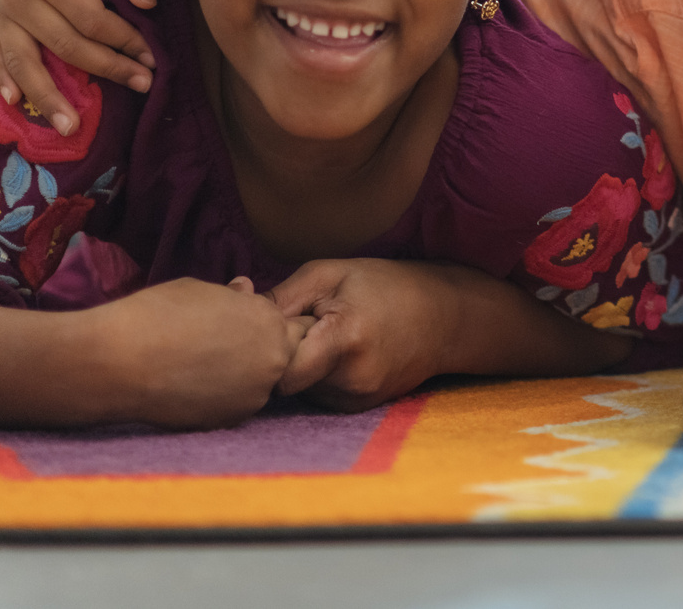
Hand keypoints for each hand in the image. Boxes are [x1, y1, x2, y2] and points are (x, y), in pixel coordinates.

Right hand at [0, 0, 157, 133]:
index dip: (125, 43)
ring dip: (47, 96)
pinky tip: (16, 103)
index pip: (91, 22)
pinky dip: (3, 78)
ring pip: (24, 61)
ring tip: (71, 128)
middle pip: (63, 46)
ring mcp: (1, 7)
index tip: (155, 59)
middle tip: (143, 86)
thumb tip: (147, 4)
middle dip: (105, 70)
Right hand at [100, 276, 303, 428]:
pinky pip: (237, 405)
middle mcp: (272, 358)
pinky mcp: (231, 420)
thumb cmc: (156, 316)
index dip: (264, 326)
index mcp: (268, 320)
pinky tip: (194, 388)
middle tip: (223, 350)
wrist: (118, 362)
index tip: (240, 328)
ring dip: (244, 378)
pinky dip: (223, 398)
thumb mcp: (200, 291)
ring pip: (260, 384)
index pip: (288, 324)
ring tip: (202, 368)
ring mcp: (254, 393)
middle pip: (282, 356)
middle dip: (263, 352)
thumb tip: (246, 290)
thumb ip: (233, 298)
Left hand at [271, 258, 456, 411]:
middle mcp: (352, 378)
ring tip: (327, 337)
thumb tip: (237, 312)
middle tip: (305, 326)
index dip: (269, 351)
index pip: (280, 371)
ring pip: (301, 391)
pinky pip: (319, 397)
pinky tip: (339, 354)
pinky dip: (319, 378)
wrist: (445, 316)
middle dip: (285, 356)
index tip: (275, 330)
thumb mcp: (331, 273)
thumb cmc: (386, 286)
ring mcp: (358, 398)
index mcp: (344, 339)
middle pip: (287, 380)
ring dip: (302, 368)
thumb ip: (282, 297)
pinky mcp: (360, 408)